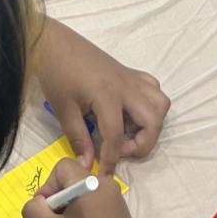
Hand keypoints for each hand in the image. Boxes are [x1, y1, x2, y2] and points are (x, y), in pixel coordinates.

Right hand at [23, 159, 148, 217]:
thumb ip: (33, 209)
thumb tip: (39, 203)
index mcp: (94, 184)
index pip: (62, 167)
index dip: (47, 187)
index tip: (46, 214)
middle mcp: (110, 188)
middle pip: (74, 181)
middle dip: (59, 201)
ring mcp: (120, 205)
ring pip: (85, 197)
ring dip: (71, 213)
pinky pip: (97, 210)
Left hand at [36, 20, 169, 176]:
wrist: (55, 43)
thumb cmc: (56, 74)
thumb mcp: (63, 109)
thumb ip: (78, 138)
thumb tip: (87, 164)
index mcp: (107, 95)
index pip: (117, 136)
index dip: (112, 159)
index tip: (104, 174)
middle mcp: (127, 86)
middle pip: (153, 120)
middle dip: (142, 143)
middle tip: (120, 148)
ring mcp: (131, 78)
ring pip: (160, 103)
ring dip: (150, 123)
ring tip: (127, 128)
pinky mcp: (130, 72)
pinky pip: (153, 89)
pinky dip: (149, 104)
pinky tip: (129, 110)